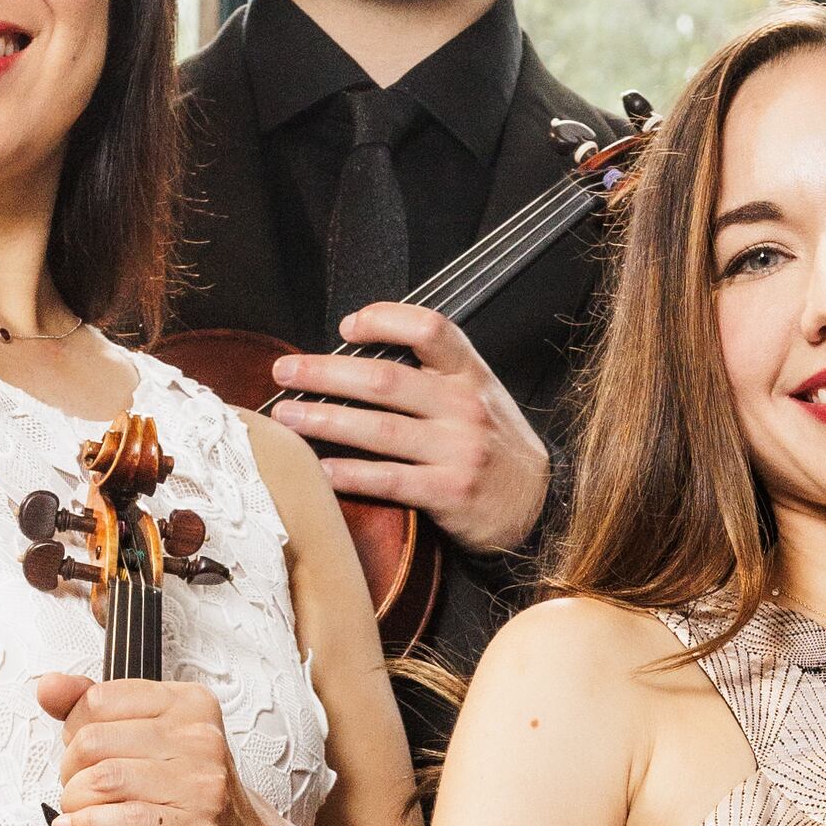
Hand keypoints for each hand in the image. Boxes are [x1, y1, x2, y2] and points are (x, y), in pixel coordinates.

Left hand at [38, 666, 287, 825]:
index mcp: (188, 702)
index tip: (83, 749)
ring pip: (102, 780)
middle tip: (79, 783)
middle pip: (93, 741)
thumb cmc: (186, 785)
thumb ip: (93, 705)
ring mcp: (200, 783)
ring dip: (76, 800)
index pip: (99, 699)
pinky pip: (120, 820)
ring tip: (80, 808)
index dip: (74, 727)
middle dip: (71, 768)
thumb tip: (49, 686)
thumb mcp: (147, 732)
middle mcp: (199, 738)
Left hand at [270, 301, 551, 559]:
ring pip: (378, 430)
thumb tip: (356, 358)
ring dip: (324, 421)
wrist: (539, 504)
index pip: (429, 329)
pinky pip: (389, 480)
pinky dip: (350, 474)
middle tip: (286, 372)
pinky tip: (321, 470)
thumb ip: (432, 374)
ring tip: (287, 417)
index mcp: (470, 375)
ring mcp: (459, 451)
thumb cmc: (494, 446)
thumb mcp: (479, 395)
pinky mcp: (450, 493)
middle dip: (325, 373)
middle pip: (385, 379)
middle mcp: (465, 407)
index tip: (348, 326)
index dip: (384, 320)